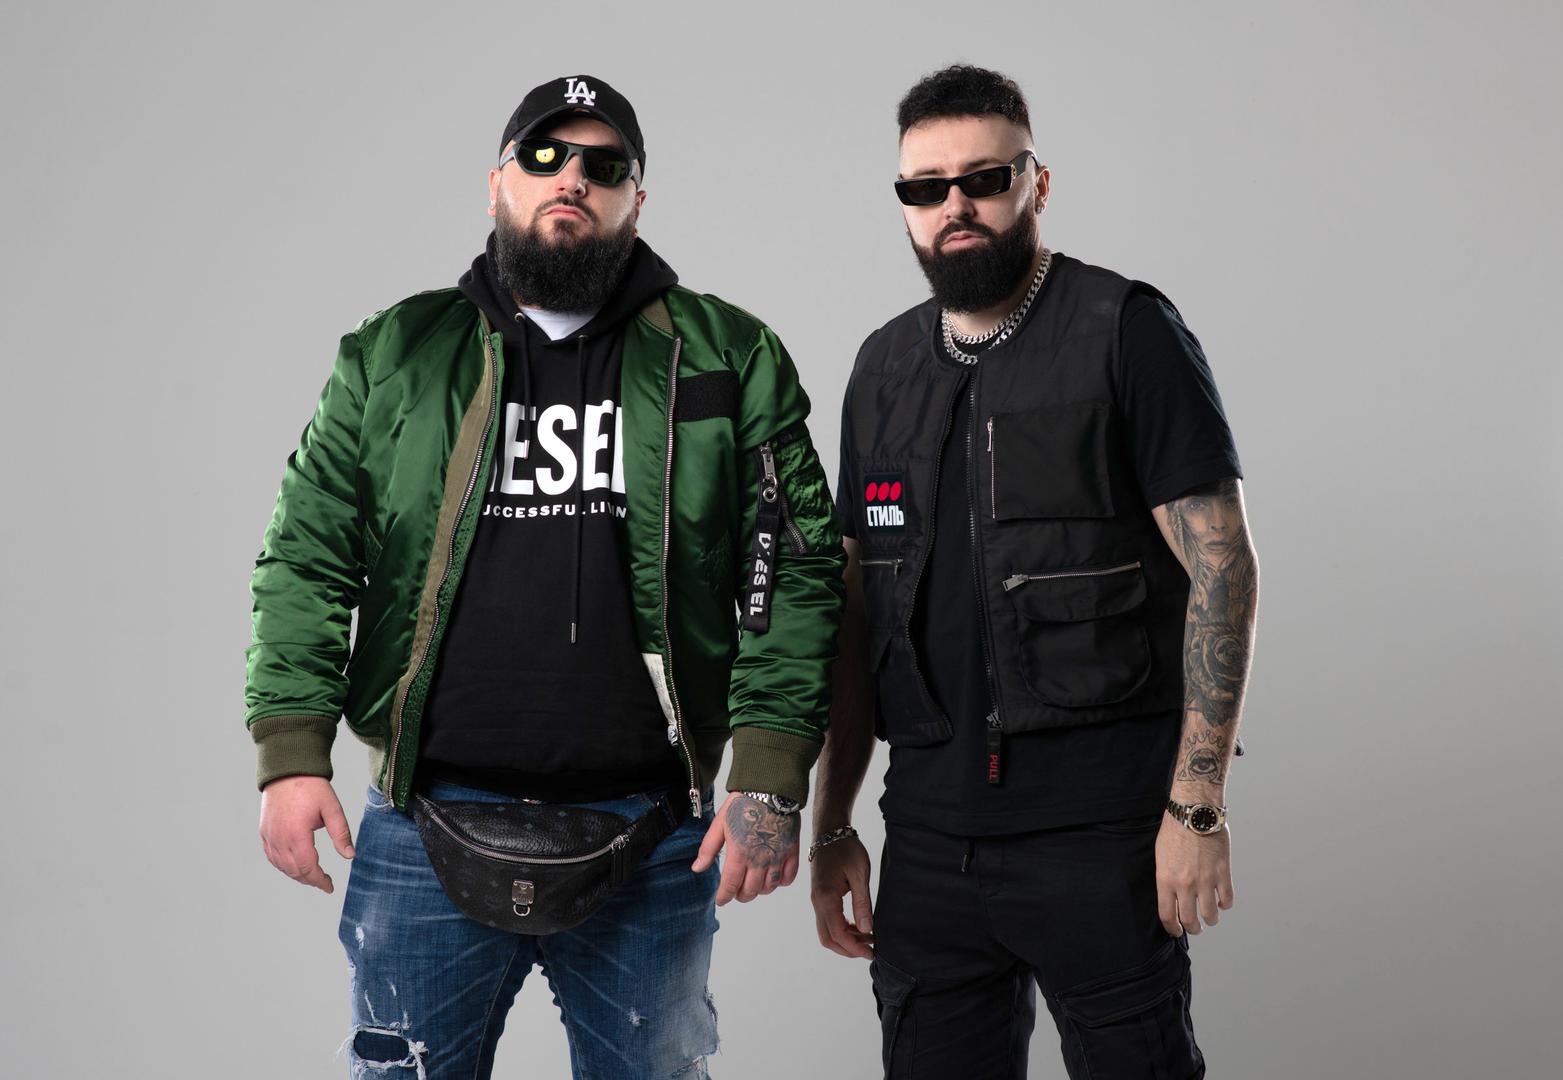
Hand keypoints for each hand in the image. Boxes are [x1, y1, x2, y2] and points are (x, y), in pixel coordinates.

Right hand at [259, 775, 354, 892]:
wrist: (287, 770)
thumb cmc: (311, 787)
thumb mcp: (332, 808)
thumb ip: (341, 834)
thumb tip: (350, 856)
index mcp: (297, 834)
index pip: (308, 868)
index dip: (319, 880)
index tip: (330, 886)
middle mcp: (279, 839)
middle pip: (294, 871)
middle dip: (310, 880)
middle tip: (324, 882)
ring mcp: (269, 836)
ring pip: (281, 866)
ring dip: (296, 875)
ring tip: (312, 876)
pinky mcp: (264, 832)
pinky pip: (271, 857)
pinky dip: (283, 866)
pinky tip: (293, 866)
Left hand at [691, 792, 800, 904]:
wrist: (770, 789)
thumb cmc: (743, 803)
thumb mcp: (719, 824)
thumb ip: (708, 849)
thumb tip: (697, 868)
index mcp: (739, 853)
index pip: (730, 886)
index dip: (724, 897)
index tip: (721, 900)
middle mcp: (759, 860)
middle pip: (749, 891)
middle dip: (740, 895)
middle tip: (736, 891)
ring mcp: (777, 857)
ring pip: (768, 888)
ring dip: (759, 890)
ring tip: (753, 884)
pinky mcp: (791, 851)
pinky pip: (788, 878)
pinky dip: (780, 883)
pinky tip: (772, 877)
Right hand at [809, 833, 873, 958]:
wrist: (830, 831)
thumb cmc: (846, 848)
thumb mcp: (860, 874)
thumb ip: (862, 903)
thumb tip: (867, 930)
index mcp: (826, 897)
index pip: (838, 933)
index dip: (854, 947)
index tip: (871, 952)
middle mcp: (817, 902)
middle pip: (828, 938)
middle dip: (848, 949)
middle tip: (870, 950)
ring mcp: (816, 901)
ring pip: (826, 932)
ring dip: (845, 941)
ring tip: (868, 939)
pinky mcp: (820, 898)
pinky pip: (827, 922)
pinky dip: (842, 931)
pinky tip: (858, 928)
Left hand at [1154, 813, 1233, 935]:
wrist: (1194, 812)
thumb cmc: (1174, 830)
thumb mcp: (1160, 856)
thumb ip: (1166, 878)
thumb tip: (1172, 896)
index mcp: (1166, 880)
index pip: (1167, 916)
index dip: (1172, 928)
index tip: (1176, 931)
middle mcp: (1185, 884)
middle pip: (1189, 920)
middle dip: (1193, 928)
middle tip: (1196, 928)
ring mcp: (1205, 880)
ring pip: (1210, 914)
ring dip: (1211, 919)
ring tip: (1210, 918)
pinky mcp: (1222, 872)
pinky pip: (1227, 898)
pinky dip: (1225, 904)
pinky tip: (1222, 901)